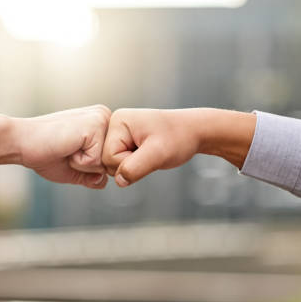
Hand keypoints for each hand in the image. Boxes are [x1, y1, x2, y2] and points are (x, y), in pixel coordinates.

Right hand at [15, 105, 110, 188]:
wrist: (20, 142)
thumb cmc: (44, 153)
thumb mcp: (73, 169)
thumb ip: (92, 176)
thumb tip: (105, 182)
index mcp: (100, 123)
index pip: (111, 160)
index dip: (89, 167)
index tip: (68, 151)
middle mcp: (105, 116)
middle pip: (112, 162)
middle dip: (88, 167)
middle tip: (66, 150)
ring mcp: (101, 119)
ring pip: (107, 163)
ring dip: (84, 165)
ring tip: (67, 148)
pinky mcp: (95, 125)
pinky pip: (97, 161)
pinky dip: (80, 162)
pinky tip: (66, 147)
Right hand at [102, 108, 255, 186]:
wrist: (193, 132)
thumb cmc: (179, 138)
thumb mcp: (158, 153)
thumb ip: (135, 167)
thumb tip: (119, 180)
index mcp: (118, 121)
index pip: (108, 156)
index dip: (128, 162)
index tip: (149, 152)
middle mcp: (114, 125)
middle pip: (107, 161)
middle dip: (129, 165)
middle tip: (150, 153)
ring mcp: (118, 134)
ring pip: (112, 165)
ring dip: (132, 166)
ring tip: (149, 153)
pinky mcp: (124, 142)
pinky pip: (119, 163)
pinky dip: (133, 165)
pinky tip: (146, 155)